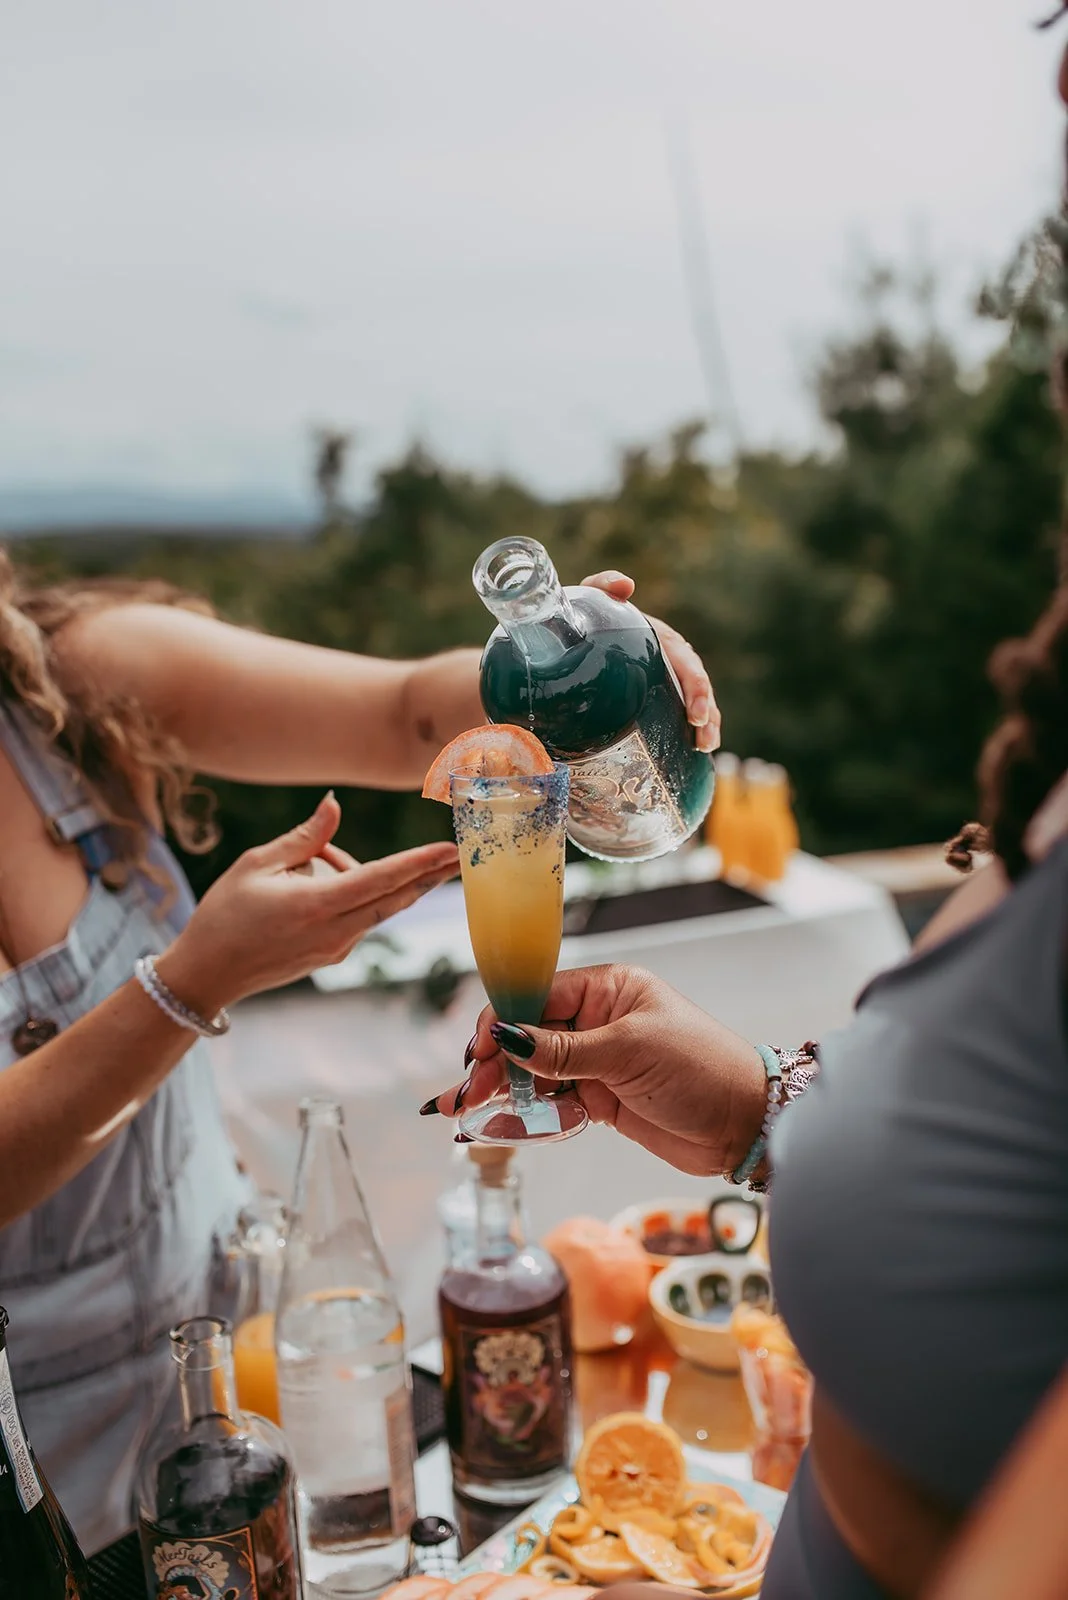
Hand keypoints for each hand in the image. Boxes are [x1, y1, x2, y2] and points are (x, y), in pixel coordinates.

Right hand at [159, 793, 457, 1014]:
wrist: (207, 976)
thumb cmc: (223, 915)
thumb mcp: (257, 865)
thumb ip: (305, 837)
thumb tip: (335, 804)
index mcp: (317, 905)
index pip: (381, 879)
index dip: (419, 862)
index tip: (450, 850)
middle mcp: (335, 931)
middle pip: (396, 898)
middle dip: (429, 876)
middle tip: (461, 856)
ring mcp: (337, 948)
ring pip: (376, 906)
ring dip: (371, 879)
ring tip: (319, 860)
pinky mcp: (332, 956)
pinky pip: (358, 918)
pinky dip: (352, 895)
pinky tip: (313, 880)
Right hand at [424, 964, 764, 1175]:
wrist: (745, 1125)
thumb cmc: (701, 1069)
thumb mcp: (628, 1052)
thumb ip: (563, 1050)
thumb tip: (506, 1037)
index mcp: (609, 988)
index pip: (538, 995)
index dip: (503, 1022)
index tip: (478, 1053)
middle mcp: (599, 1019)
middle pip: (530, 1035)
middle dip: (494, 1063)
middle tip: (462, 1096)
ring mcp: (599, 1060)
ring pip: (536, 1071)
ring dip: (504, 1090)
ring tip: (465, 1113)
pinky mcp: (602, 1097)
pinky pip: (554, 1100)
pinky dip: (528, 1112)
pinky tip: (502, 1123)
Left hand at [581, 570, 719, 752]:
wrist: (569, 627)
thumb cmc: (585, 613)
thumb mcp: (592, 596)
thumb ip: (605, 585)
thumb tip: (626, 585)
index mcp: (661, 639)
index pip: (688, 664)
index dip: (697, 689)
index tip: (695, 715)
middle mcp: (668, 658)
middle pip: (698, 688)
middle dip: (707, 714)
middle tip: (703, 742)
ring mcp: (664, 676)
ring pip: (695, 701)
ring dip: (706, 725)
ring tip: (704, 750)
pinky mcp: (654, 691)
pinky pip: (678, 710)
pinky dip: (689, 729)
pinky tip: (690, 752)